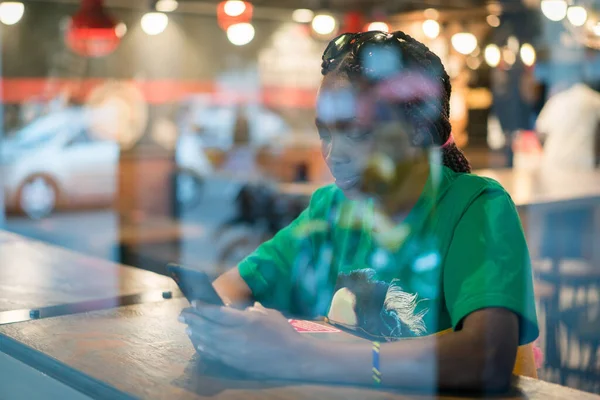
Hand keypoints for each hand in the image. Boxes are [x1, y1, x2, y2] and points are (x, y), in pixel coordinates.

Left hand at [179, 302, 310, 378]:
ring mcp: (235, 352)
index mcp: (246, 321)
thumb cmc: (284, 333)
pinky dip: (205, 348)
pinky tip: (199, 344)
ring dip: (196, 333)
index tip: (194, 303)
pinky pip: (215, 354)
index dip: (204, 307)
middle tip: (182, 314)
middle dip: (194, 320)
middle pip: (209, 327)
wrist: (294, 358)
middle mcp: (237, 336)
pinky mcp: (236, 363)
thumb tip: (241, 310)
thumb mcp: (269, 314)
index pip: (218, 313)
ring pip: (209, 342)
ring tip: (188, 327)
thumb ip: (253, 311)